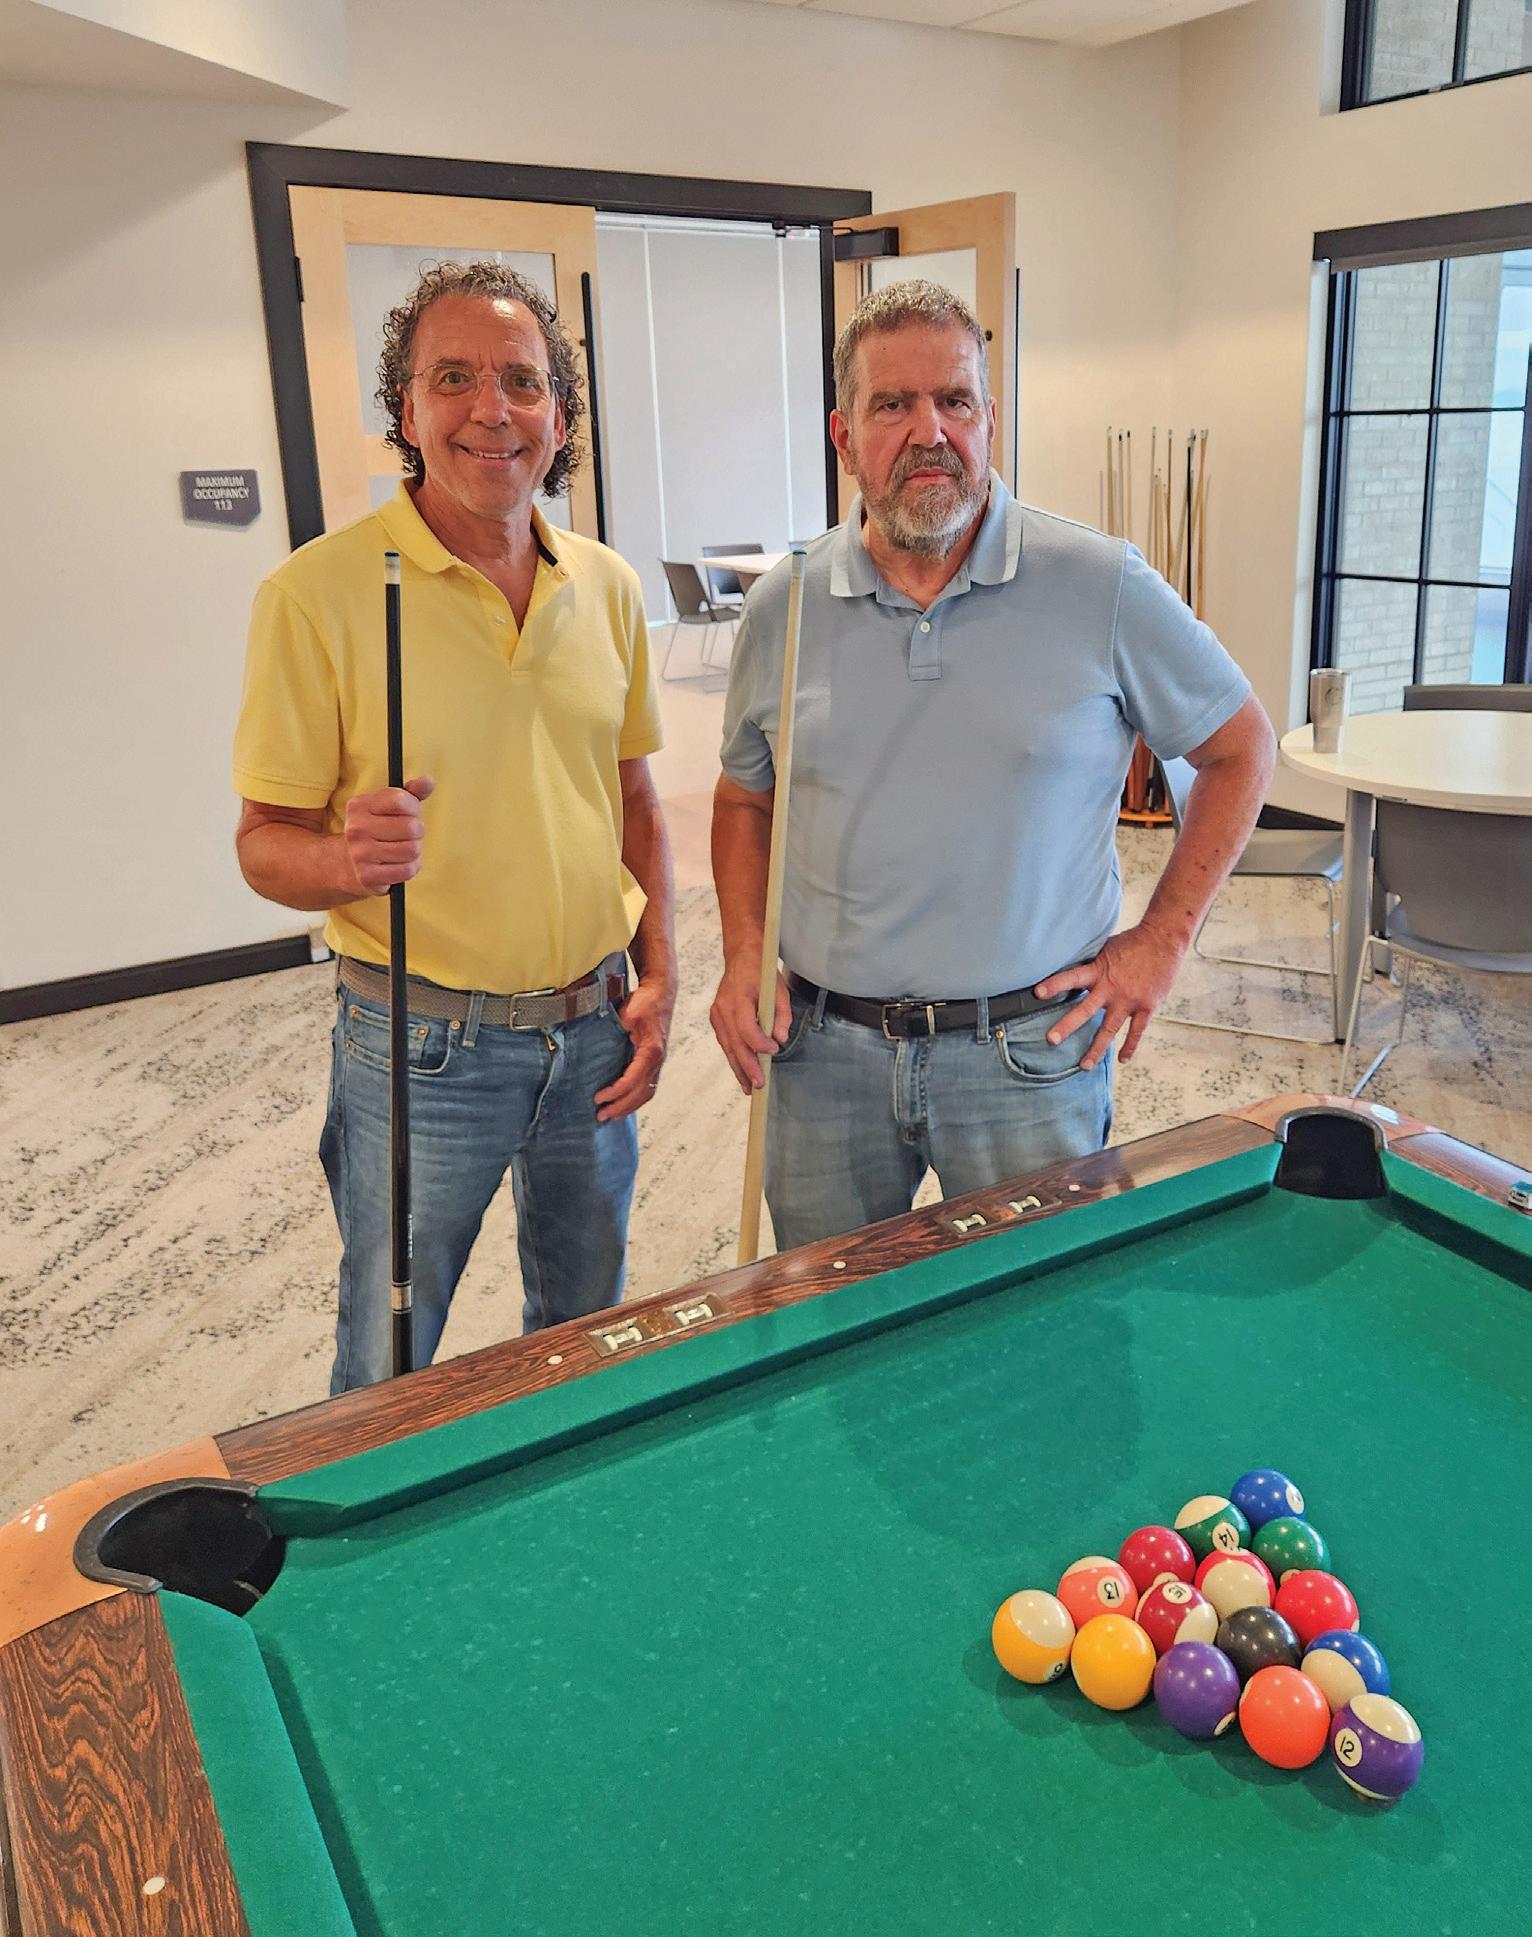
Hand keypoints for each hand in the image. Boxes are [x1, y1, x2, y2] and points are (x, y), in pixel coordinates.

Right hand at [342, 776, 434, 895]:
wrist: (347, 863)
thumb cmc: (378, 829)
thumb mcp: (390, 806)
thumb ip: (411, 792)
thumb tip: (428, 781)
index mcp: (359, 806)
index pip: (400, 800)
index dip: (413, 807)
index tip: (409, 813)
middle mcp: (356, 828)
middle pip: (411, 828)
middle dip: (416, 832)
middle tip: (406, 835)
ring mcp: (360, 853)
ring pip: (412, 850)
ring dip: (414, 851)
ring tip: (402, 849)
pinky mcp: (367, 876)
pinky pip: (407, 870)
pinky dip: (410, 868)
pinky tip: (398, 864)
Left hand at [594, 977, 673, 1121]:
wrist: (661, 992)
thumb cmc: (645, 1002)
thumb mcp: (627, 1015)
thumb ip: (615, 1032)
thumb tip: (597, 1050)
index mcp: (651, 1051)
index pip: (633, 1080)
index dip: (616, 1093)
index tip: (598, 1098)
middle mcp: (657, 1060)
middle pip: (641, 1093)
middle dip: (621, 1107)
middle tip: (601, 1115)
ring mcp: (658, 1062)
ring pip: (647, 1093)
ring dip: (629, 1106)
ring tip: (611, 1114)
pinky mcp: (655, 1060)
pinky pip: (648, 1086)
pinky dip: (636, 1098)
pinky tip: (624, 1103)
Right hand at [709, 955, 790, 1093]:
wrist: (742, 956)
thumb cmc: (761, 972)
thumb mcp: (779, 989)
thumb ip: (782, 1015)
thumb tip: (780, 1038)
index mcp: (739, 998)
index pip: (746, 1029)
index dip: (759, 1044)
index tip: (773, 1051)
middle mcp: (723, 1008)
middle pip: (734, 1043)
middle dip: (747, 1067)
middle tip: (758, 1085)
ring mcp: (717, 1014)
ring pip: (727, 1046)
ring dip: (738, 1068)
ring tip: (749, 1087)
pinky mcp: (716, 1018)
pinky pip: (725, 1042)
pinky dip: (733, 1057)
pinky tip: (742, 1071)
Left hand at [1032, 921, 1185, 1068]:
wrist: (1164, 939)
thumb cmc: (1133, 942)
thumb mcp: (1106, 948)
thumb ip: (1091, 963)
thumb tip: (1071, 966)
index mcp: (1099, 971)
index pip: (1072, 978)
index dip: (1055, 984)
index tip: (1037, 993)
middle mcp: (1112, 988)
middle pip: (1086, 1010)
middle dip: (1067, 1026)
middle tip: (1051, 1039)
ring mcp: (1129, 1000)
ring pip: (1109, 1029)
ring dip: (1096, 1049)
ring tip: (1084, 1066)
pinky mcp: (1147, 1007)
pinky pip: (1137, 1031)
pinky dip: (1130, 1046)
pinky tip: (1122, 1059)